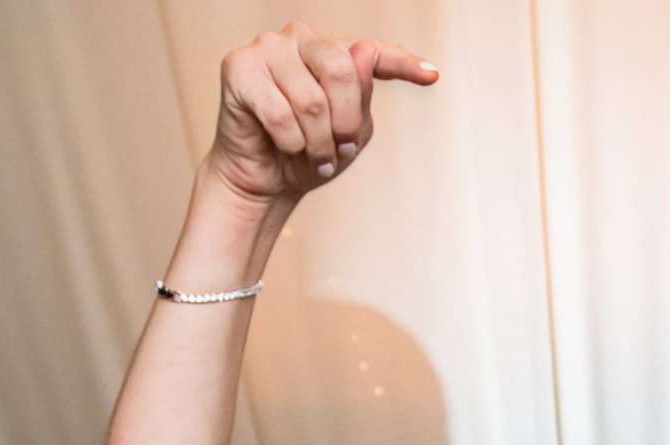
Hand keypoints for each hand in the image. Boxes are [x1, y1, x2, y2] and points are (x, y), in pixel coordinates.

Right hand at [207, 21, 437, 207]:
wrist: (264, 180)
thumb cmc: (309, 153)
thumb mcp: (350, 133)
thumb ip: (360, 95)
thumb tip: (363, 50)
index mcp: (334, 52)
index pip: (374, 52)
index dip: (403, 63)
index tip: (432, 76)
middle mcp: (302, 39)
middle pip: (342, 70)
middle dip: (345, 122)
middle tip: (341, 149)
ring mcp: (268, 47)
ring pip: (311, 99)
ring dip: (317, 142)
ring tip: (313, 155)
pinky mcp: (238, 65)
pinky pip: (278, 112)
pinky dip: (289, 142)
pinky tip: (285, 146)